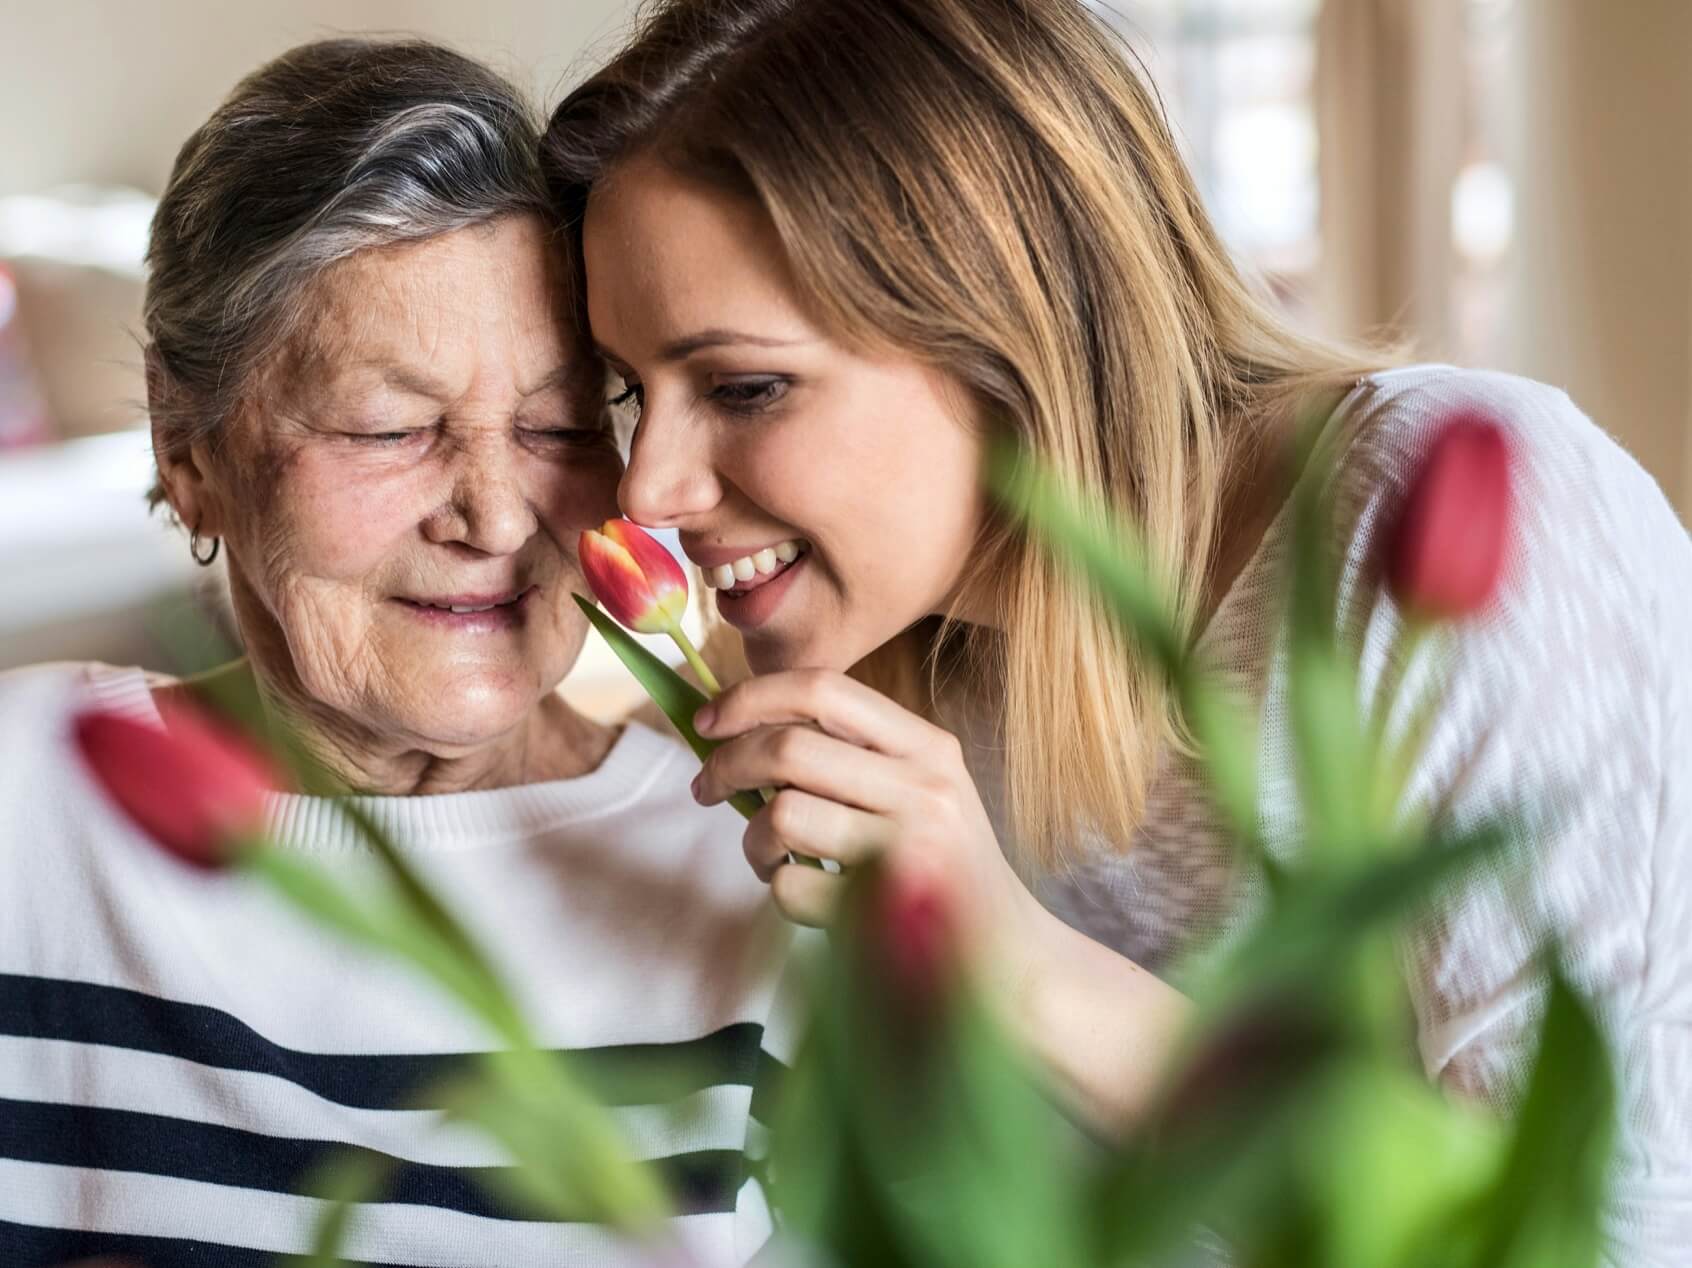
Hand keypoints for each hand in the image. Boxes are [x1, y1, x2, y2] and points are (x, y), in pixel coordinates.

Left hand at [693, 668, 1193, 1130]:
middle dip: (727, 766)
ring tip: (772, 857)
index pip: (825, 690)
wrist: (1011, 964)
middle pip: (789, 748)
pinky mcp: (886, 913)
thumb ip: (852, 756)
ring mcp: (909, 851)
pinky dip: (779, 893)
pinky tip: (809, 900)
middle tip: (708, 788)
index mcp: (930, 749)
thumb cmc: (945, 876)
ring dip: (753, 840)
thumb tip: (736, 729)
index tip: (709, 722)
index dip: (751, 697)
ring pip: (781, 815)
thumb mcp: (922, 794)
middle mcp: (926, 789)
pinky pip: (788, 886)